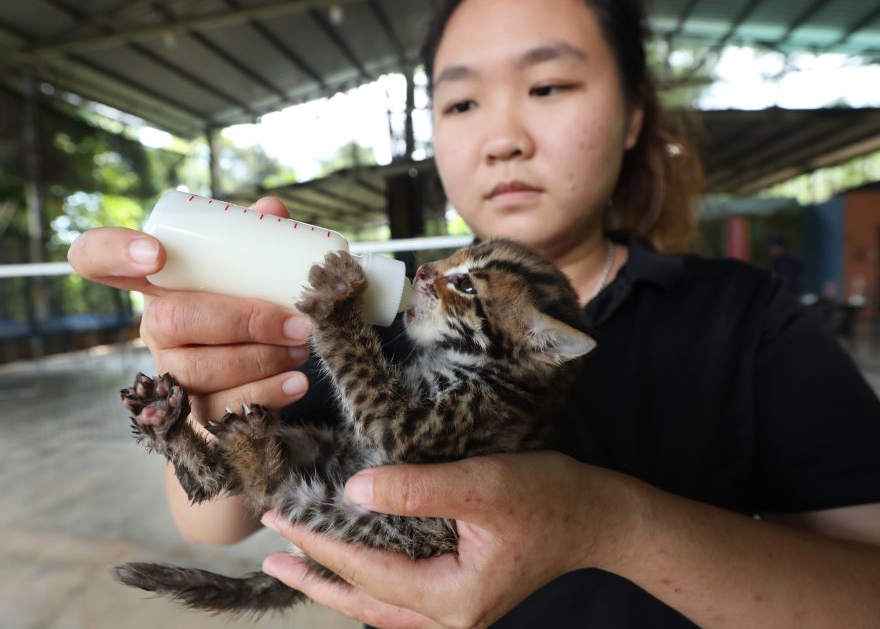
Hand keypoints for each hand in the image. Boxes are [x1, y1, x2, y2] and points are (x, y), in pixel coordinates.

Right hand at [67, 196, 311, 423]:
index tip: (157, 253)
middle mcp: (154, 326)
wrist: (270, 365)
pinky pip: (217, 411)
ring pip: (196, 370)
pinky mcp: (192, 413)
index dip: (112, 251)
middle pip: (172, 320)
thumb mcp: (253, 266)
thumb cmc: (253, 302)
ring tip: (301, 347)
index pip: (96, 257)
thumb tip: (272, 210)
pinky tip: (295, 383)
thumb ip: (261, 235)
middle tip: (293, 323)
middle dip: (241, 321)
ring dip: (260, 359)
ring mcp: (169, 372)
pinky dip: (265, 395)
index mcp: (159, 282)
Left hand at [261, 452, 638, 628]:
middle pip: (365, 601)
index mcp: (451, 597)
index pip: (367, 569)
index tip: (281, 514)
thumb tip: (352, 493)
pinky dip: (368, 579)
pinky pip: (401, 596)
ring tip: (295, 565)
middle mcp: (449, 615)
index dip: (320, 541)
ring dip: (337, 583)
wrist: (598, 517)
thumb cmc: (548, 497)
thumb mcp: (482, 485)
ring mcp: (456, 609)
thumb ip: (417, 490)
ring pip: (380, 606)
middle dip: (316, 575)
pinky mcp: (461, 592)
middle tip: (272, 552)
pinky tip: (352, 566)